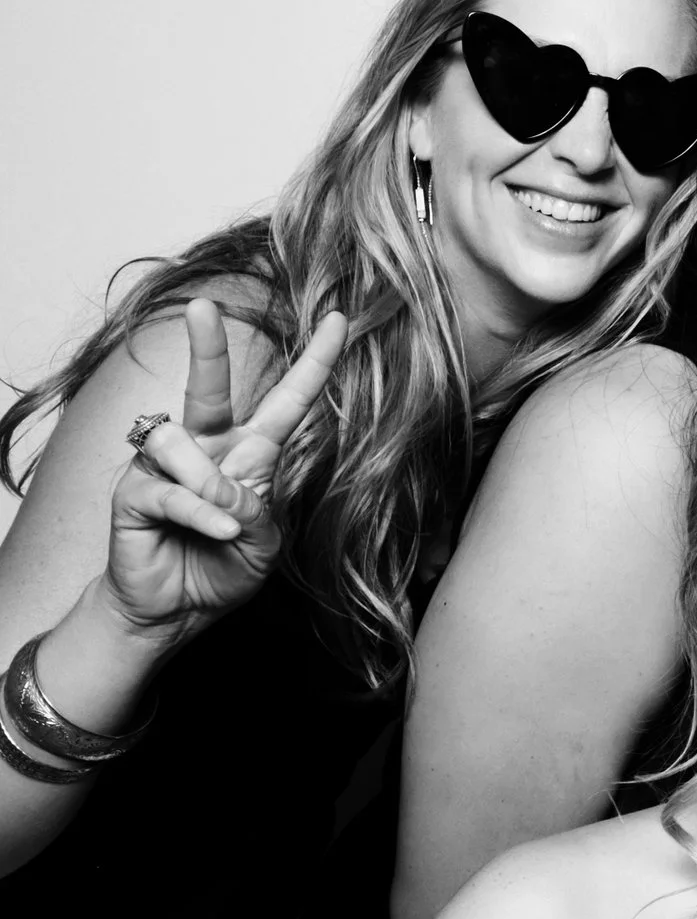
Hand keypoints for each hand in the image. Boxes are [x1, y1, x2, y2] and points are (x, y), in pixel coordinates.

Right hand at [99, 301, 346, 637]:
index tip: (340, 319)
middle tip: (202, 306)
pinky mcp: (134, 493)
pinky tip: (219, 533)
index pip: (287, 401)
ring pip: (184, 444)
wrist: (172, 612)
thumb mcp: (262, 544)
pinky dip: (203, 515)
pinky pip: (173, 490)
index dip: (315, 363)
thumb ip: (258, 513)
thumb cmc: (220, 569)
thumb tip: (227, 490)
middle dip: (206, 347)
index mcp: (249, 454)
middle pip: (208, 388)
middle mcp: (206, 449)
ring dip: (211, 486)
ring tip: (223, 523)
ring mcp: (164, 467)